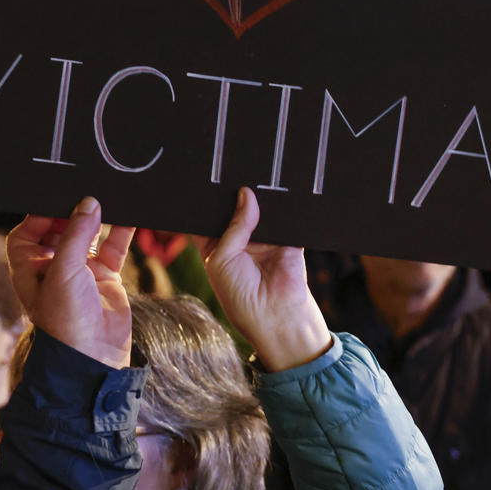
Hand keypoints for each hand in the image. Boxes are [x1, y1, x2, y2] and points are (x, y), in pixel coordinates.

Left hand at [8, 198, 134, 368]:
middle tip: (86, 197)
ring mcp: (80, 272)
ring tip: (108, 201)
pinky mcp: (105, 277)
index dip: (39, 217)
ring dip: (98, 219)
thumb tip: (89, 203)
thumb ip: (76, 234)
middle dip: (71, 213)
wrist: (93, 357)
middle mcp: (53, 269)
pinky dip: (122, 233)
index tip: (58, 201)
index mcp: (30, 270)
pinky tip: (130, 217)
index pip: (26, 234)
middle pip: (58, 230)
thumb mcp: (64, 271)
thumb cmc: (66, 321)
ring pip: (88, 236)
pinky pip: (113, 248)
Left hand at [204, 187, 332, 372]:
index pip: (208, 218)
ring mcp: (264, 238)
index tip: (203, 181)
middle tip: (230, 174)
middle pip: (234, 209)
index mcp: (216, 246)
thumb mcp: (221, 259)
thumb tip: (246, 193)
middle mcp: (239, 240)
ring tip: (253, 177)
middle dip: (233, 195)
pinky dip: (282, 206)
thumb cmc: (239, 296)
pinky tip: (275, 191)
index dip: (206, 202)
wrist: (276, 316)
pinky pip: (284, 216)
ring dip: (258, 198)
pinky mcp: (287, 237)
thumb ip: (233, 226)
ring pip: (259, 209)